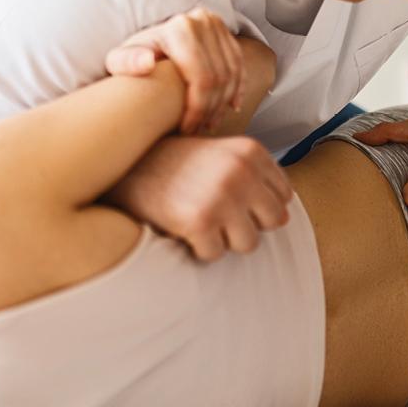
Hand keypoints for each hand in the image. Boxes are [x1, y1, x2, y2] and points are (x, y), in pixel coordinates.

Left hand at [105, 7, 243, 134]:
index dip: (197, 109)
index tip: (186, 129)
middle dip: (211, 109)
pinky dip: (236, 89)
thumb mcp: (119, 60)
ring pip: (231, 74)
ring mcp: (216, 25)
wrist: (147, 42)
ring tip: (209, 122)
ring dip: (223, 103)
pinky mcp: (225, 32)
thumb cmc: (133, 57)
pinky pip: (239, 65)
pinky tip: (230, 107)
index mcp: (179, 29)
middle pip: (219, 77)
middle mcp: (202, 21)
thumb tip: (147, 63)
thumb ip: (126, 63)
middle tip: (199, 129)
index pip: (201, 77)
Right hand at [105, 136, 292, 261]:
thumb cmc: (173, 164)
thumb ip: (253, 178)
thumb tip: (283, 217)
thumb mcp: (220, 155)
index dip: (259, 206)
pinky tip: (181, 226)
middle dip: (248, 224)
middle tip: (217, 214)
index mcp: (251, 152)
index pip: (284, 197)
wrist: (123, 165)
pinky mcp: (199, 222)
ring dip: (224, 239)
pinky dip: (197, 248)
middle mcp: (241, 171)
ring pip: (249, 243)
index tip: (234, 201)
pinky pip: (215, 254)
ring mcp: (222, 197)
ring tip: (199, 219)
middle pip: (273, 222)